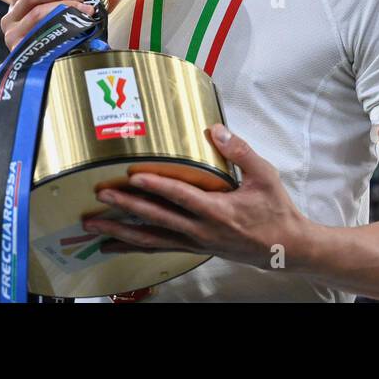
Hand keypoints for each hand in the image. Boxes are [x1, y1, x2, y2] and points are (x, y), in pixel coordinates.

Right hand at [0, 0, 122, 51]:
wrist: (59, 76)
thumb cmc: (65, 43)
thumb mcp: (78, 18)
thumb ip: (94, 3)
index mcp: (20, 4)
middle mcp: (11, 16)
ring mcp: (12, 32)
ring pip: (36, 8)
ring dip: (63, 3)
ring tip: (85, 8)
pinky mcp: (17, 46)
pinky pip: (39, 26)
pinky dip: (60, 19)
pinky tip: (78, 22)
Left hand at [83, 124, 310, 270]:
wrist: (285, 248)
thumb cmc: (275, 211)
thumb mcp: (264, 176)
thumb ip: (240, 151)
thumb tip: (216, 130)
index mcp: (217, 211)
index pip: (180, 196)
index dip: (156, 186)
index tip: (133, 177)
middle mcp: (201, 230)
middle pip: (156, 218)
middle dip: (126, 207)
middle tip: (101, 197)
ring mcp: (195, 243)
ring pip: (151, 239)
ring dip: (121, 232)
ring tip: (94, 227)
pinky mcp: (193, 248)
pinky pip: (158, 248)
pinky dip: (134, 246)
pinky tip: (114, 246)